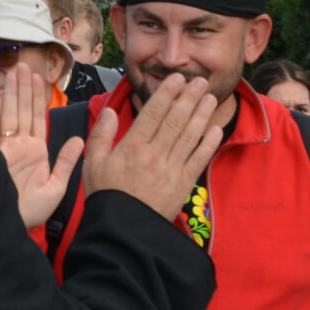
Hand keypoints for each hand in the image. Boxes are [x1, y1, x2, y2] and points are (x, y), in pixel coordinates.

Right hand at [0, 64, 70, 228]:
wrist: (12, 228)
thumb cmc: (33, 212)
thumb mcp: (57, 187)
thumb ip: (67, 162)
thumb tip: (79, 139)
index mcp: (36, 151)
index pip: (37, 118)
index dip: (38, 97)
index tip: (38, 77)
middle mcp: (19, 147)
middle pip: (22, 111)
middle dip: (22, 88)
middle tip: (22, 65)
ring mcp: (4, 151)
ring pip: (8, 116)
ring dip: (10, 94)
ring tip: (12, 72)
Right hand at [83, 75, 222, 223]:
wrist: (122, 230)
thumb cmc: (106, 195)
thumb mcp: (94, 164)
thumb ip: (101, 136)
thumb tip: (110, 111)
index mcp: (132, 147)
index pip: (153, 113)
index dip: (167, 93)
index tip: (177, 78)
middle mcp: (154, 154)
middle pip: (175, 119)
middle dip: (189, 98)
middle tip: (200, 80)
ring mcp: (171, 169)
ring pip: (190, 136)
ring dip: (202, 115)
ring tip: (210, 97)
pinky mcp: (183, 184)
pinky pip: (199, 159)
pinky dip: (208, 143)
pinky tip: (215, 129)